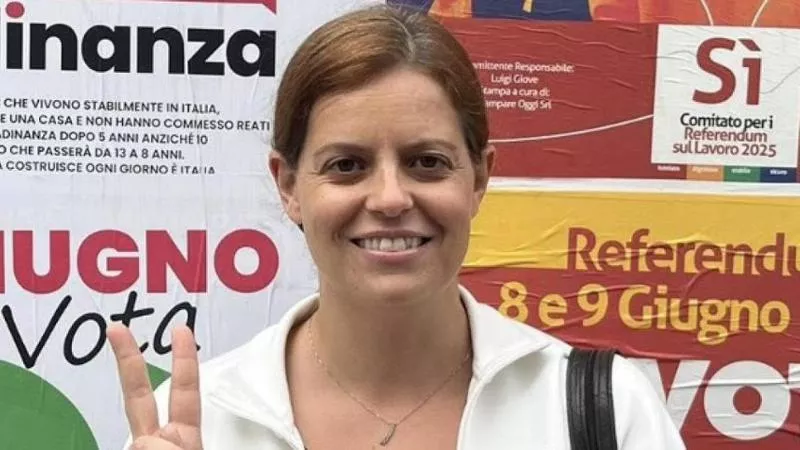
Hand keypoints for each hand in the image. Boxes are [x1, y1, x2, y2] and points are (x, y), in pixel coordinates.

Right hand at [107, 324, 203, 449]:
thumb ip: (171, 447)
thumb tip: (142, 442)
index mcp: (183, 435)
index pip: (184, 389)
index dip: (183, 358)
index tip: (179, 329)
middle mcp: (158, 441)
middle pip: (138, 394)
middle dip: (128, 360)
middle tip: (117, 328)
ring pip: (138, 443)